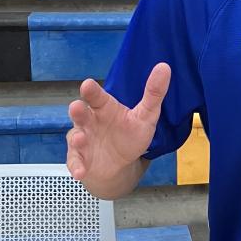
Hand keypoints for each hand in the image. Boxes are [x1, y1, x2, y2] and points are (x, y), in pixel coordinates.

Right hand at [66, 62, 171, 196]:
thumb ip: (153, 93)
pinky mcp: (80, 159)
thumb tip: (165, 67)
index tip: (87, 84)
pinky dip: (76, 167)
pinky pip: (76, 162)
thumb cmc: (130, 135)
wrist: (120, 164)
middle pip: (81, 113)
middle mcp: (89, 121)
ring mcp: (82, 140)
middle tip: (77, 107)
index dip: (91, 91)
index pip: (96, 96)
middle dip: (78, 111)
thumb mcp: (146, 115)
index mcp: (103, 107)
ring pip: (76, 137)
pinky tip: (80, 172)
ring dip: (78, 139)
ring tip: (81, 139)